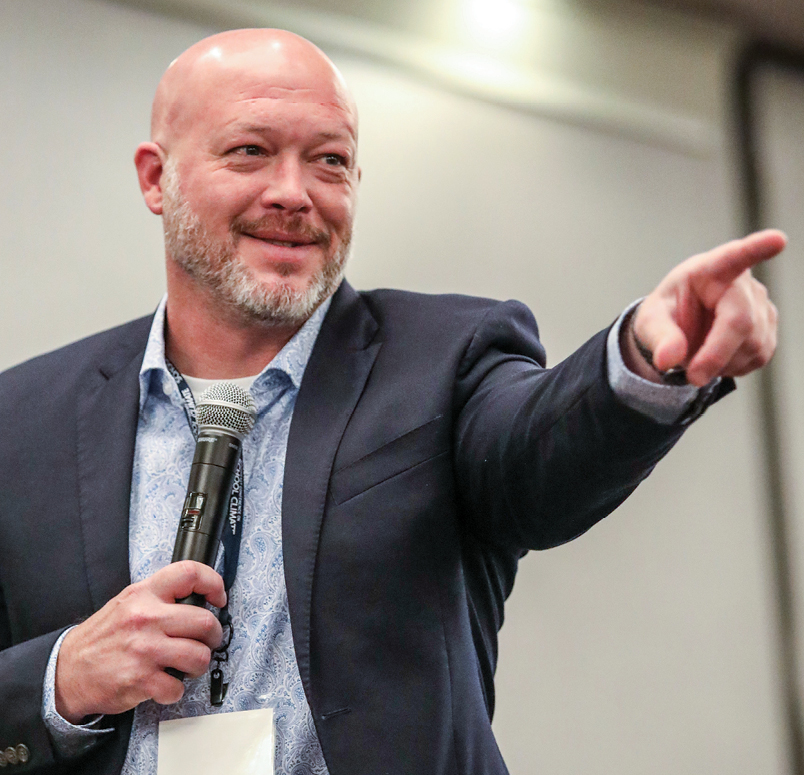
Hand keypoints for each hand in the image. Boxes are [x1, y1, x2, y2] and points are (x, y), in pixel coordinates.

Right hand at [54, 561, 225, 722]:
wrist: (67, 671)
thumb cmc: (104, 636)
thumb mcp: (129, 601)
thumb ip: (161, 596)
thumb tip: (200, 597)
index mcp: (145, 593)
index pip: (190, 573)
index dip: (213, 582)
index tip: (219, 597)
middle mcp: (146, 618)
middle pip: (205, 622)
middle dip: (213, 635)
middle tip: (205, 641)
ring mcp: (145, 650)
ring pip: (200, 656)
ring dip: (199, 664)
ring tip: (187, 664)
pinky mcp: (141, 680)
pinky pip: (178, 687)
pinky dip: (175, 690)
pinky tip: (164, 683)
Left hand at [624, 229, 785, 386]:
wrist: (679, 329)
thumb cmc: (666, 314)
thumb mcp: (650, 322)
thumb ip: (659, 337)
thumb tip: (668, 359)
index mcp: (710, 269)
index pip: (734, 257)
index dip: (757, 249)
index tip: (777, 240)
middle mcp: (742, 283)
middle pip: (742, 322)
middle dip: (716, 355)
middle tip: (692, 376)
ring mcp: (761, 306)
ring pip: (753, 345)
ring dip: (722, 363)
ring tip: (698, 356)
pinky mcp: (769, 330)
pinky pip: (758, 357)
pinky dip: (733, 368)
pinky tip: (717, 358)